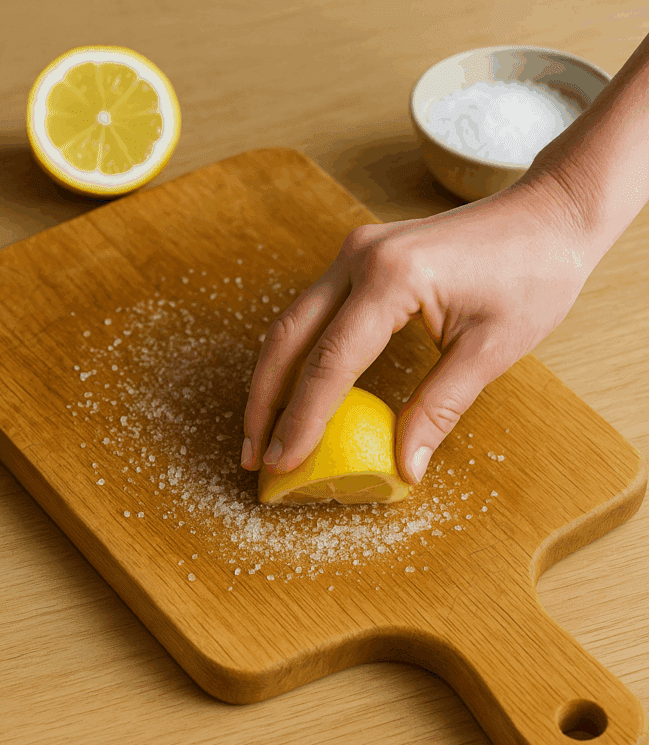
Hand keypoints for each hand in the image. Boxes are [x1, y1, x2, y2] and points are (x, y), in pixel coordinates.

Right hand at [241, 175, 591, 483]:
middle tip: (256, 458)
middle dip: (265, 403)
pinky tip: (294, 392)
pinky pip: (315, 313)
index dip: (302, 421)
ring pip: (292, 323)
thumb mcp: (490, 352)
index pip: (330, 363)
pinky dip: (298, 357)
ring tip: (264, 434)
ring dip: (274, 380)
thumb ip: (439, 409)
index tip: (282, 463)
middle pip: (289, 338)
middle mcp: (360, 257)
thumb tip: (404, 468)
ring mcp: (356, 252)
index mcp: (392, 278)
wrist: (550, 214)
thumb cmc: (533, 274)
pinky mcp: (362, 257)